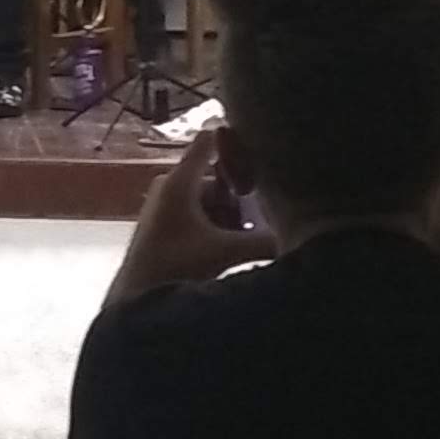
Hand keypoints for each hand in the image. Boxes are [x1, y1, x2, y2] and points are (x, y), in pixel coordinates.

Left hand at [116, 140, 274, 298]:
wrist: (136, 299)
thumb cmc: (174, 266)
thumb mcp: (224, 251)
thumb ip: (264, 242)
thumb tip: (303, 239)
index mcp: (180, 181)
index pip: (209, 141)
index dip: (234, 139)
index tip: (262, 143)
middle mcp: (170, 186)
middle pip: (217, 178)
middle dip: (241, 197)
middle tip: (262, 217)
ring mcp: (165, 204)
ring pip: (210, 199)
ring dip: (230, 216)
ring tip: (248, 237)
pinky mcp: (165, 224)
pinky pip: (199, 214)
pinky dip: (217, 226)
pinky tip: (231, 246)